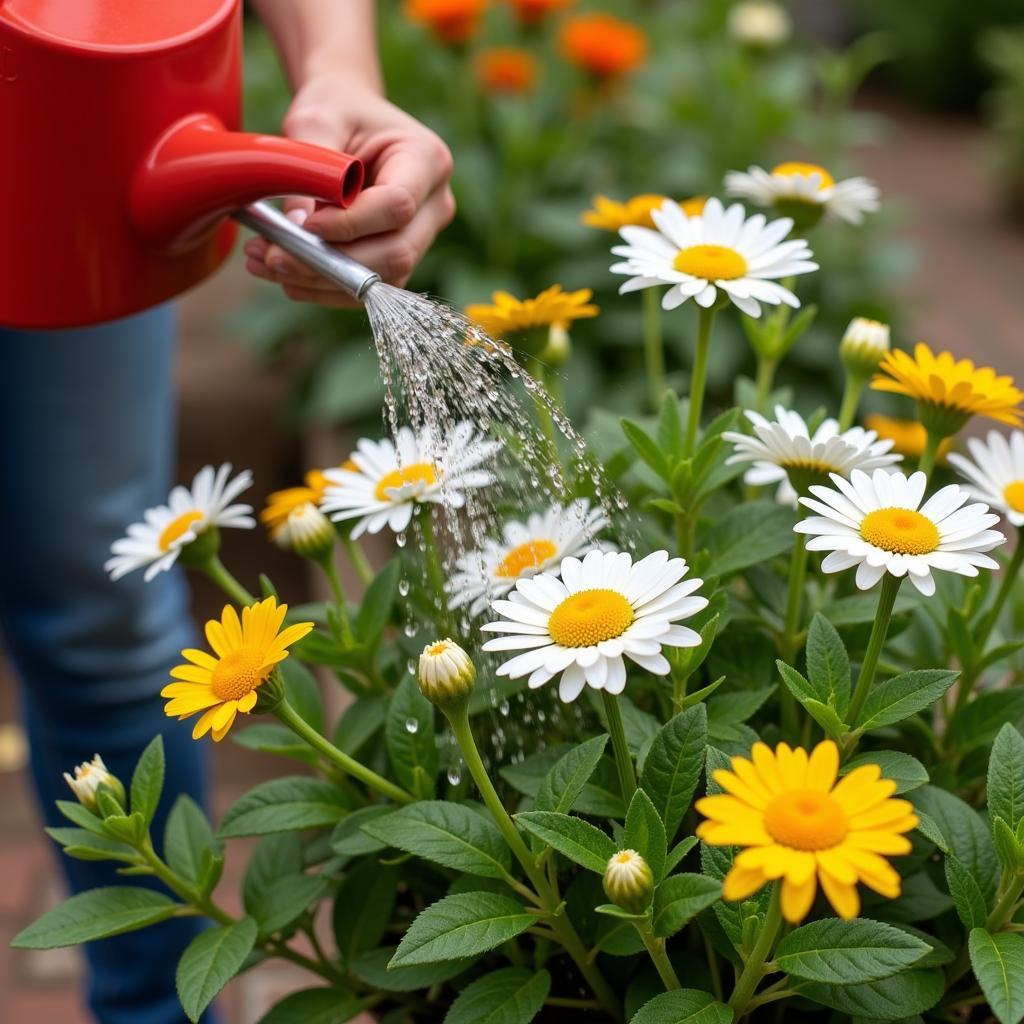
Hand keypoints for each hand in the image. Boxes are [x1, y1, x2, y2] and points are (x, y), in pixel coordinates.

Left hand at [244, 73, 455, 306]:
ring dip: (321, 280)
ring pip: (381, 279)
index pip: (398, 205)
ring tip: (266, 262)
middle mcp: (435, 204)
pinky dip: (322, 287)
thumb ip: (309, 167)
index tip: (302, 223)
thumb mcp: (318, 118)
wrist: (348, 122)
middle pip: (397, 253)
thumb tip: (297, 225)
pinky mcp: (398, 259)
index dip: (350, 223)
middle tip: (273, 256)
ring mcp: (421, 237)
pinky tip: (284, 273)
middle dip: (333, 263)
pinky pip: (366, 286)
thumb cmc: (337, 111)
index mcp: (427, 160)